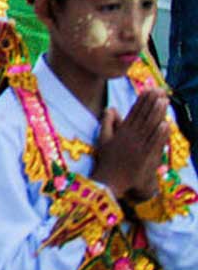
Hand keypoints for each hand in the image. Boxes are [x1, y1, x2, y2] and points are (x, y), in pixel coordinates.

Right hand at [92, 88, 173, 203]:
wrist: (110, 180)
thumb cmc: (107, 159)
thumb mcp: (103, 139)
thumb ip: (107, 122)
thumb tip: (110, 108)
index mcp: (121, 131)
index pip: (134, 112)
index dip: (142, 100)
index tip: (149, 90)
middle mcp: (130, 137)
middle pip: (144, 116)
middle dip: (152, 102)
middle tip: (160, 90)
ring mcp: (138, 146)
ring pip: (150, 127)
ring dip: (158, 113)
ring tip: (164, 101)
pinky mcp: (145, 157)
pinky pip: (155, 143)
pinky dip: (161, 134)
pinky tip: (166, 124)